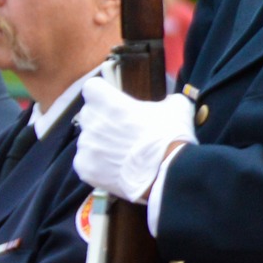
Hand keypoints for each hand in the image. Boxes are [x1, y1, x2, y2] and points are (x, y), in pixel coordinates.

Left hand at [74, 78, 195, 201]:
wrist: (168, 174)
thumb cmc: (170, 136)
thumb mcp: (177, 108)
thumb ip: (167, 100)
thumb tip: (168, 102)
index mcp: (107, 100)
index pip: (93, 88)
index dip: (104, 94)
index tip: (115, 102)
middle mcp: (91, 120)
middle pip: (89, 114)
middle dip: (103, 120)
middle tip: (124, 131)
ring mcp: (86, 145)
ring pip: (89, 140)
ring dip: (101, 144)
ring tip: (123, 155)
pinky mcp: (85, 168)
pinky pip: (86, 162)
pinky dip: (98, 166)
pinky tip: (116, 170)